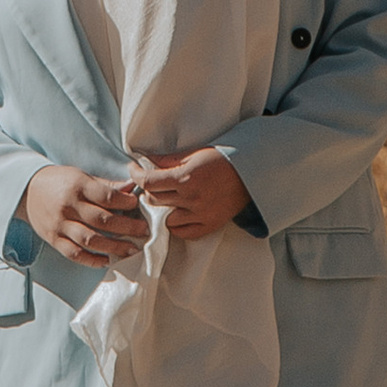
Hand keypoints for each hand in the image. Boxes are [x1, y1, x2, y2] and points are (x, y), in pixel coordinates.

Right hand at [20, 164, 152, 268]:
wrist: (25, 190)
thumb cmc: (58, 181)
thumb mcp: (80, 175)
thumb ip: (105, 185)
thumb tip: (131, 187)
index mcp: (77, 186)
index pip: (106, 197)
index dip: (125, 203)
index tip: (137, 206)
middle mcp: (68, 206)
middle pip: (101, 220)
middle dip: (126, 228)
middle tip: (143, 231)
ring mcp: (59, 225)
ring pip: (90, 240)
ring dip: (114, 247)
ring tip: (131, 249)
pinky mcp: (53, 239)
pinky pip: (74, 254)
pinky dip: (91, 260)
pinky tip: (107, 261)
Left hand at [133, 144, 254, 243]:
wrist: (251, 173)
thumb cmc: (223, 159)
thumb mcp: (194, 153)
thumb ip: (168, 160)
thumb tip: (146, 161)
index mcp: (186, 178)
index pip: (148, 182)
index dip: (136, 175)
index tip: (134, 170)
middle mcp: (191, 199)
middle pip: (154, 200)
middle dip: (148, 190)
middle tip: (150, 183)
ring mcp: (200, 215)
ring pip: (165, 219)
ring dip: (161, 209)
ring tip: (164, 199)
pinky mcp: (209, 226)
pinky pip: (182, 233)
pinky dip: (175, 225)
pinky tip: (175, 214)